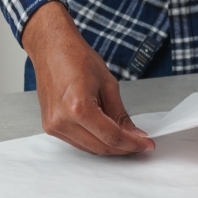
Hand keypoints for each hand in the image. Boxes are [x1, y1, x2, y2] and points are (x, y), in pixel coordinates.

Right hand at [22, 2, 154, 154]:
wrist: (52, 48)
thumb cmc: (77, 58)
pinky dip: (95, 140)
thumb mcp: (108, 84)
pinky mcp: (50, 126)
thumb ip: (120, 114)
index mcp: (78, 108)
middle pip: (100, 147)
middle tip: (141, 142)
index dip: (132, 143)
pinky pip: (78, 142)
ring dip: (110, 146)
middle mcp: (62, 121)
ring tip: (127, 137)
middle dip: (124, 148)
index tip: (147, 144)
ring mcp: (53, 126)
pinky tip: (107, 133)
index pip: (111, 136)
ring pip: (89, 148)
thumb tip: (134, 134)